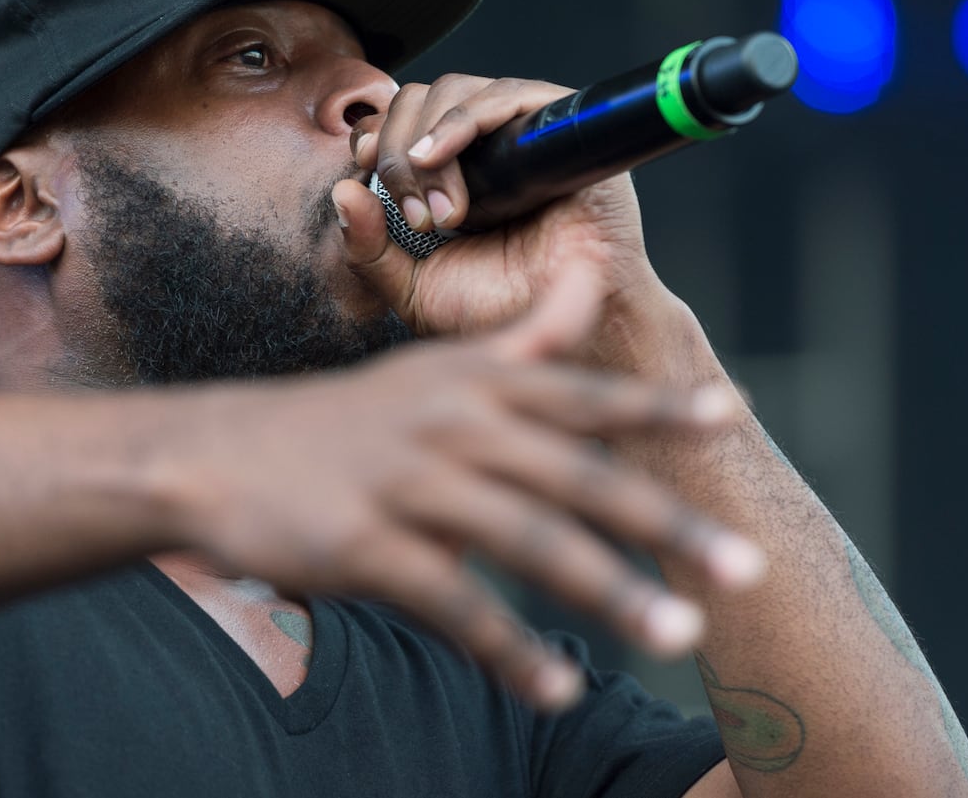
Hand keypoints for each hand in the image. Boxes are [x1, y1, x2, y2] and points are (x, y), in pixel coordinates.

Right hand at [162, 263, 764, 710]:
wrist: (220, 455)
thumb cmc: (345, 421)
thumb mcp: (433, 370)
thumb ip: (524, 341)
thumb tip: (594, 279)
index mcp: (471, 381)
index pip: (579, 393)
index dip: (654, 406)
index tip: (730, 418)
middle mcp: (450, 422)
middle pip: (577, 476)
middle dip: (668, 523)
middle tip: (747, 569)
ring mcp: (407, 483)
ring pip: (528, 541)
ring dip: (611, 592)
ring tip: (679, 635)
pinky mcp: (364, 545)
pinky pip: (453, 603)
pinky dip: (510, 649)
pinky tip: (556, 688)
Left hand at [331, 74, 663, 345]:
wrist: (568, 334)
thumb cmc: (498, 311)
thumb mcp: (411, 288)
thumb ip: (368, 248)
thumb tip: (341, 190)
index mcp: (448, 171)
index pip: (398, 121)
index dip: (375, 136)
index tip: (364, 168)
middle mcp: (484, 145)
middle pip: (418, 99)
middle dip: (399, 153)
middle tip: (416, 218)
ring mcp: (522, 130)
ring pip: (453, 91)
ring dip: (429, 143)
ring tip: (439, 209)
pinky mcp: (563, 125)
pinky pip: (506, 94)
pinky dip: (463, 119)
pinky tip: (437, 156)